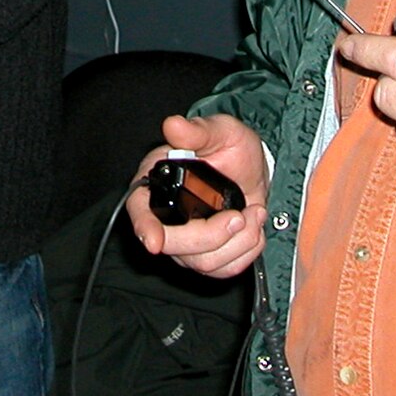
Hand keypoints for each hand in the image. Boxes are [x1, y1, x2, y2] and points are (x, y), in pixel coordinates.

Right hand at [126, 113, 269, 279]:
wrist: (255, 171)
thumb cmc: (231, 148)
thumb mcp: (219, 131)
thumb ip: (198, 130)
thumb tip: (173, 125)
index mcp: (156, 185)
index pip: (140, 211)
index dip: (144, 227)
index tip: (154, 242)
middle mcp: (166, 219)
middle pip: (175, 246)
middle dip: (213, 235)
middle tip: (240, 214)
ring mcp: (186, 243)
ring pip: (203, 262)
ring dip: (238, 241)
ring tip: (255, 212)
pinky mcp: (209, 258)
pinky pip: (224, 270)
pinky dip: (247, 251)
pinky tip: (254, 227)